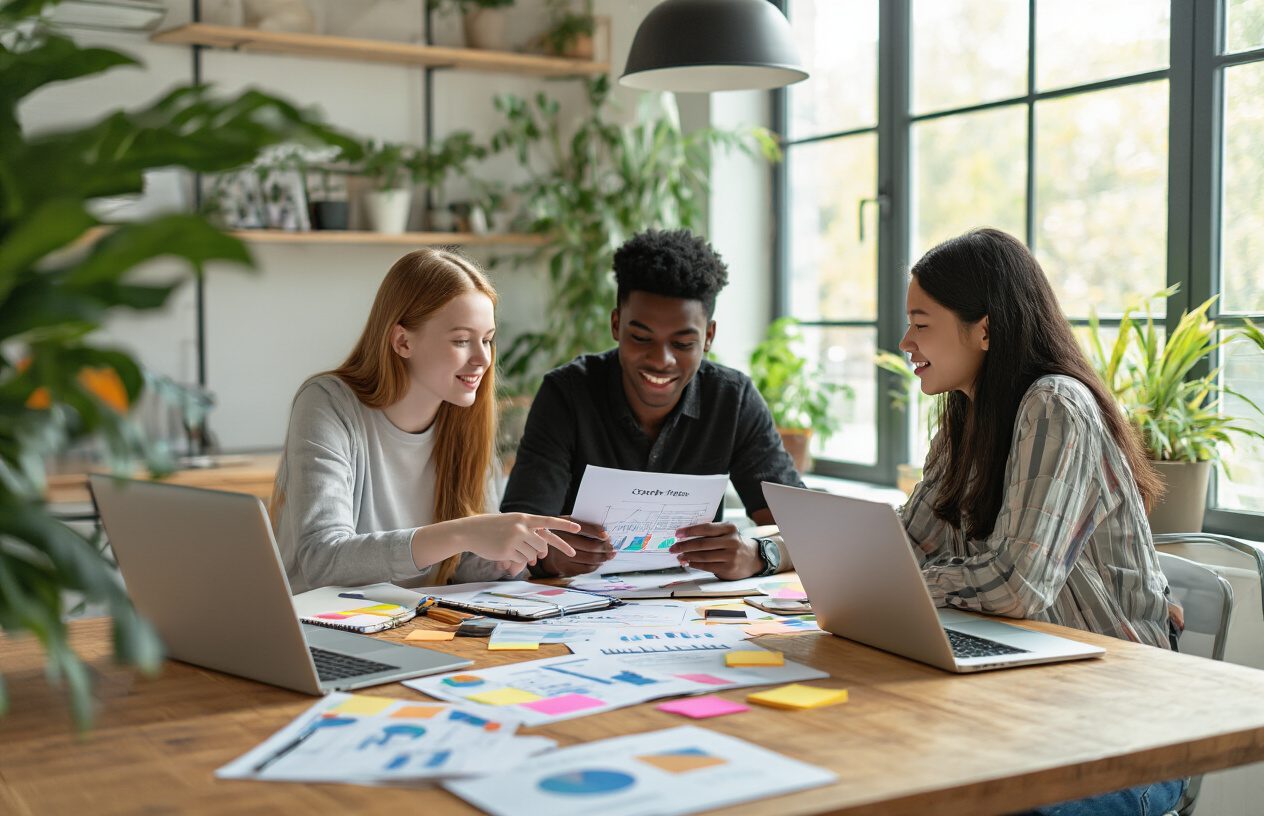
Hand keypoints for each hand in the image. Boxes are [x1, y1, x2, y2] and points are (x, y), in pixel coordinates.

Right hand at [450, 513, 578, 570]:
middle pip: (543, 544)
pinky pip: (521, 561)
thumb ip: (528, 532)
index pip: (549, 521)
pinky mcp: (507, 551)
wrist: (470, 531)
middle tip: (541, 557)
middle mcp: (521, 527)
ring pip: (533, 554)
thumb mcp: (512, 522)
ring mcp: (514, 539)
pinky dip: (517, 561)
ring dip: (527, 557)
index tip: (578, 528)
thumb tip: (542, 553)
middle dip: (541, 552)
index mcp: (524, 517)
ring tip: (514, 551)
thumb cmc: (492, 527)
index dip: (564, 525)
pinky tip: (506, 556)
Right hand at [535, 519, 612, 576]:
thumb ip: (583, 526)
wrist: (544, 550)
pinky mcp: (565, 568)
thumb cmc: (562, 534)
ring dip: (603, 557)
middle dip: (604, 547)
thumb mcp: (567, 524)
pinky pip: (586, 568)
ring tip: (609, 555)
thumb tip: (605, 535)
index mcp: (562, 526)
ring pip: (590, 559)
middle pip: (590, 546)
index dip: (596, 532)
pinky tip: (600, 562)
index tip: (607, 536)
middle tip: (612, 547)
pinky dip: (596, 565)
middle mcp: (560, 541)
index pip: (583, 529)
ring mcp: (562, 557)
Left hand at [669, 522, 763, 580]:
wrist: (752, 558)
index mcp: (729, 528)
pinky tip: (689, 562)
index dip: (690, 531)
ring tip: (679, 556)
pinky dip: (695, 564)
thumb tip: (684, 536)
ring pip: (704, 556)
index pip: (706, 528)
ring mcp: (731, 555)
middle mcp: (732, 541)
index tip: (677, 533)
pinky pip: (707, 566)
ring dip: (688, 556)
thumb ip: (710, 533)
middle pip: (703, 543)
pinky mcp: (729, 568)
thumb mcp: (726, 533)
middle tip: (673, 547)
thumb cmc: (732, 543)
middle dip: (685, 546)